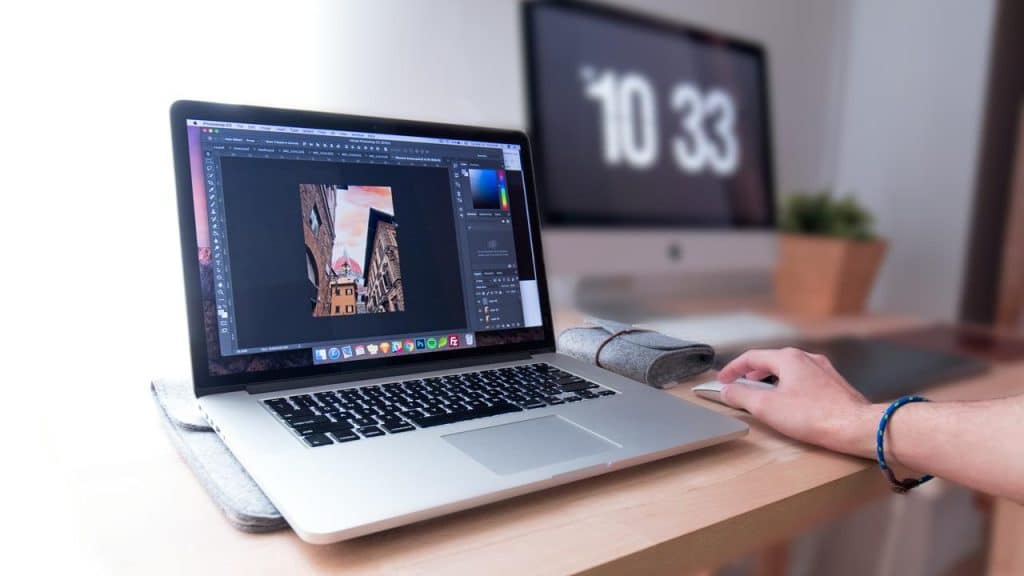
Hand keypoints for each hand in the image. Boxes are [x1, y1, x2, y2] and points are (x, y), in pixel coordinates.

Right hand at [718, 348, 875, 457]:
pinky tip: (790, 403)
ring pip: (789, 370)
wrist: (856, 427)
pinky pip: (804, 380)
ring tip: (763, 395)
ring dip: (771, 381)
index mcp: (788, 358)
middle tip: (740, 386)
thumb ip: (741, 396)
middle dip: (751, 374)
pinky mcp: (834, 385)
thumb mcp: (767, 407)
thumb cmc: (814, 416)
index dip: (733, 369)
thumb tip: (727, 390)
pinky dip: (789, 387)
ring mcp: (823, 370)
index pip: (751, 357)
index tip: (722, 380)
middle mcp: (807, 358)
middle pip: (771, 361)